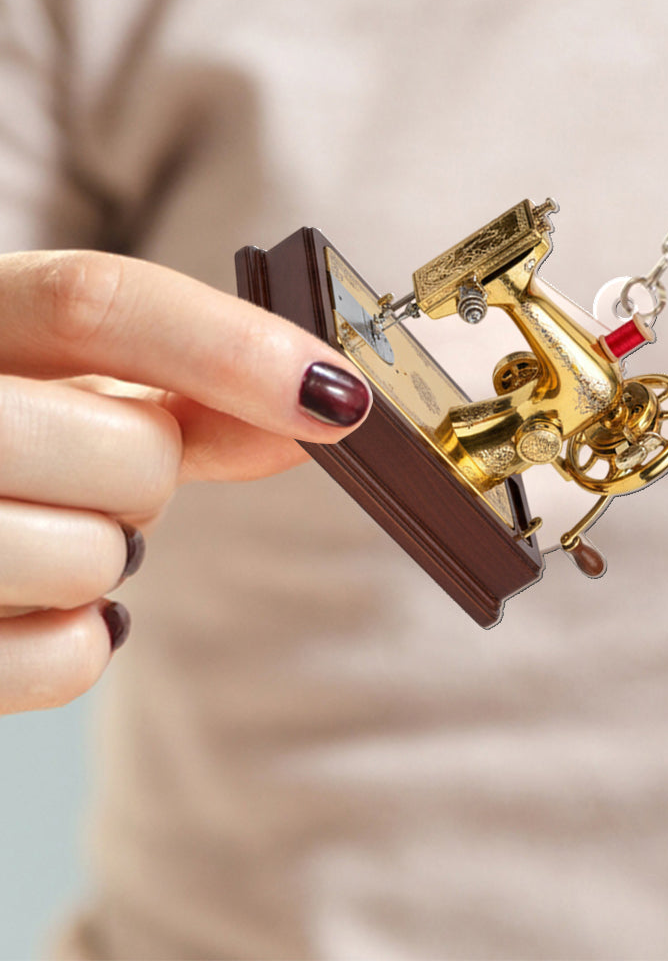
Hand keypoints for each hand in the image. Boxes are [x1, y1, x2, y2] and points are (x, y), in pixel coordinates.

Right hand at [0, 250, 370, 712]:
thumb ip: (194, 391)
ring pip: (96, 559)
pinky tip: (26, 601)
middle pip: (128, 448)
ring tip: (41, 528)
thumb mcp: (73, 384)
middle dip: (151, 475)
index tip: (340, 398)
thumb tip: (328, 405)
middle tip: (97, 475)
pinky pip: (67, 659)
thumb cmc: (3, 430)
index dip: (233, 349)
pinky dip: (79, 642)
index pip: (96, 302)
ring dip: (107, 557)